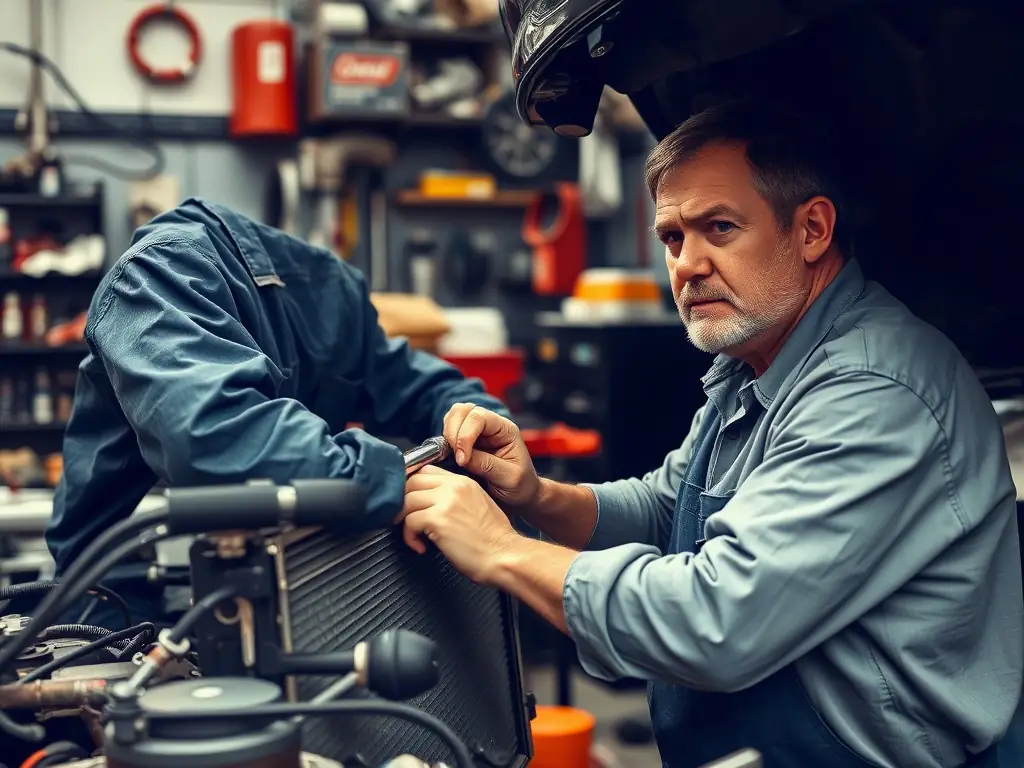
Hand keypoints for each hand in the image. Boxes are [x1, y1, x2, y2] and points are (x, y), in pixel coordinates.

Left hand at [400, 465, 519, 583]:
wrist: (504, 555)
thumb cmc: (493, 539)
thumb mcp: (477, 505)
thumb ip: (455, 497)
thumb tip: (430, 502)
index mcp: (463, 481)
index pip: (426, 470)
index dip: (412, 486)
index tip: (410, 502)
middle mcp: (454, 487)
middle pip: (412, 481)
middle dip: (403, 501)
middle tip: (407, 519)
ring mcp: (445, 501)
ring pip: (406, 500)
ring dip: (404, 520)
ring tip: (415, 535)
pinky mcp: (438, 519)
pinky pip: (409, 521)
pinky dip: (409, 537)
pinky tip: (420, 546)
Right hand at [443, 403, 540, 508]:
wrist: (519, 494)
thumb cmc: (520, 484)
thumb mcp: (509, 478)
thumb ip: (487, 465)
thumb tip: (462, 457)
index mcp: (505, 429)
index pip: (480, 417)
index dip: (466, 435)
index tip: (463, 459)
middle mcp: (490, 425)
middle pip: (463, 410)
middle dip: (454, 431)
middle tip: (456, 457)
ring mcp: (477, 431)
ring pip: (453, 416)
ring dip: (448, 434)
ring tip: (453, 456)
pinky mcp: (465, 441)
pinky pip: (449, 431)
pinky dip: (445, 441)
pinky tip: (451, 456)